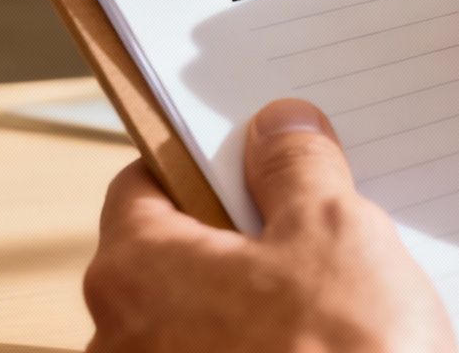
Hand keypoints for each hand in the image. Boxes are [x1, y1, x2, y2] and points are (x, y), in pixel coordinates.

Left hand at [84, 99, 455, 352]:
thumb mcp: (334, 230)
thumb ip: (296, 165)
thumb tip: (278, 128)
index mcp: (134, 270)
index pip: (143, 184)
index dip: (202, 162)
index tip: (253, 157)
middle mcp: (121, 341)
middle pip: (174, 258)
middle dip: (242, 239)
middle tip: (314, 226)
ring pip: (203, 325)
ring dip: (258, 308)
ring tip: (337, 302)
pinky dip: (264, 352)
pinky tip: (329, 350)